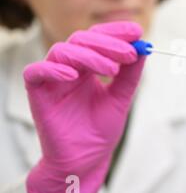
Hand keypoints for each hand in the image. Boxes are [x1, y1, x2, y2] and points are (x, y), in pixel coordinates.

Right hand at [24, 22, 146, 192]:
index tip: (137, 32)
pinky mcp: (37, 95)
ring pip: (62, 52)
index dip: (115, 32)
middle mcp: (69, 69)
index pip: (97, 37)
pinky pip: (35, 73)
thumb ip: (129, 75)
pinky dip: (53, 70)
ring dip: (89, 56)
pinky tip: (74, 76)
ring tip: (112, 70)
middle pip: (81, 40)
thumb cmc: (101, 130)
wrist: (86, 160)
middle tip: (129, 52)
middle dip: (107, 43)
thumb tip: (142, 50)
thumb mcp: (121, 99)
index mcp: (87, 67)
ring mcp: (52, 80)